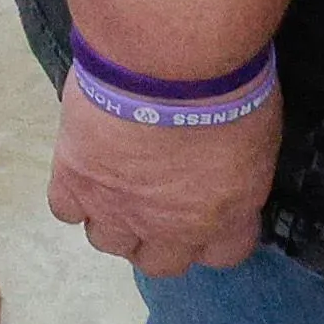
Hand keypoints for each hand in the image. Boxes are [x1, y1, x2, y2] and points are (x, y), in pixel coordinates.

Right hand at [46, 82, 277, 278]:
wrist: (168, 60)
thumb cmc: (228, 83)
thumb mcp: (258, 132)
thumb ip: (236, 167)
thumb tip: (220, 166)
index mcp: (225, 216)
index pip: (223, 255)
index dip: (213, 234)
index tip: (209, 207)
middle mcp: (170, 228)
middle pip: (160, 263)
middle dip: (159, 237)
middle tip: (156, 200)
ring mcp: (118, 209)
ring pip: (107, 242)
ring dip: (113, 219)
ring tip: (115, 183)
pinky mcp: (75, 181)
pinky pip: (65, 209)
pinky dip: (73, 194)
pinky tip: (84, 167)